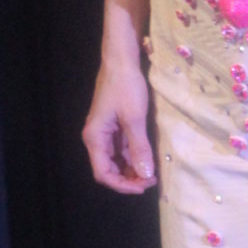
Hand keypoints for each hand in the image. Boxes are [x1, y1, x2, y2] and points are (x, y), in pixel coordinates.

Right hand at [83, 59, 156, 192]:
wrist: (121, 61)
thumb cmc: (125, 87)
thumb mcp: (135, 118)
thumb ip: (139, 148)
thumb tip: (145, 175)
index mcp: (95, 138)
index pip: (104, 173)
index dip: (122, 185)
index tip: (144, 186)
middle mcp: (97, 139)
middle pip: (109, 170)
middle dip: (129, 179)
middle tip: (151, 180)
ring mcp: (105, 134)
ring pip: (117, 161)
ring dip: (133, 170)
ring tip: (152, 173)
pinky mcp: (115, 128)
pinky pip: (122, 150)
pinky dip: (134, 157)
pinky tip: (148, 160)